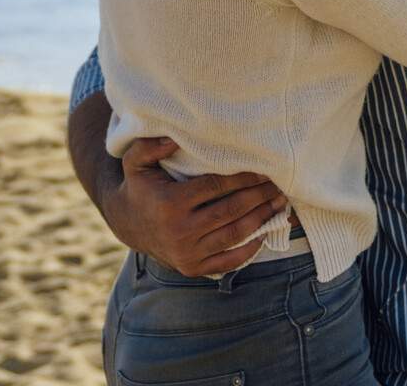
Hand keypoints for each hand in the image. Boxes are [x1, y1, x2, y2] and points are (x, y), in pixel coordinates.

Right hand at [96, 136, 290, 276]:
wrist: (127, 224)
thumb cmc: (139, 185)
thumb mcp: (135, 160)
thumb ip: (150, 145)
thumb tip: (175, 138)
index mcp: (169, 203)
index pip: (216, 186)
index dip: (243, 177)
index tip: (263, 168)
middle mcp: (180, 231)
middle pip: (230, 210)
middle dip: (258, 196)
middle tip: (278, 184)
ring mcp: (187, 253)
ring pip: (234, 235)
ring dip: (261, 219)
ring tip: (278, 203)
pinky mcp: (192, 268)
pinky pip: (228, 261)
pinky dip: (249, 249)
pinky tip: (265, 232)